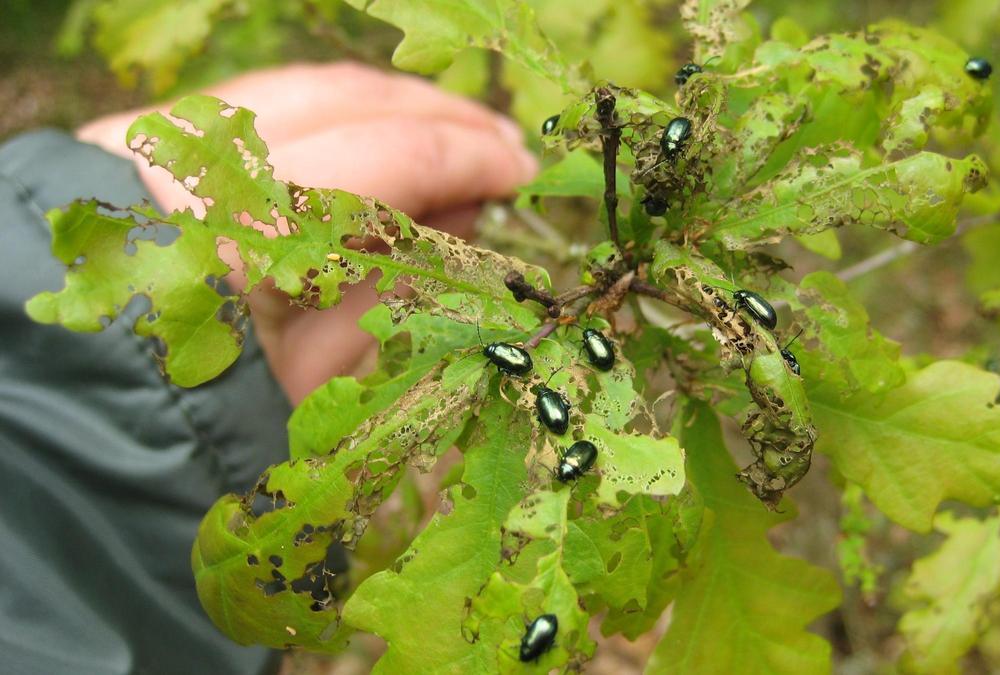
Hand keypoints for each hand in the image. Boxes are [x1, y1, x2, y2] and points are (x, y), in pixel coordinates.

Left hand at [78, 62, 537, 403]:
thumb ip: (393, 291)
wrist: (82, 397)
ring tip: (450, 131)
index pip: (390, 157)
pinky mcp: (149, 133)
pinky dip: (333, 107)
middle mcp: (206, 158)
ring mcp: (169, 136)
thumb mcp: (315, 377)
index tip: (521, 170)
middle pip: (351, 99)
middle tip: (501, 142)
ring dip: (390, 102)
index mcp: (252, 228)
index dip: (468, 157)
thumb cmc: (204, 406)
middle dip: (439, 115)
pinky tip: (373, 127)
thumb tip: (460, 221)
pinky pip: (265, 97)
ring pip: (308, 86)